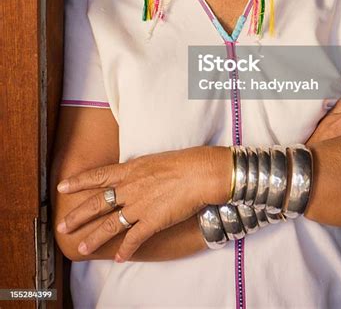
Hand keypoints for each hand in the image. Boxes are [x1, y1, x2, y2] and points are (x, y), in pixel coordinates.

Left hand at [55, 145, 230, 261]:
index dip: (79, 181)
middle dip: (77, 216)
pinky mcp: (152, 221)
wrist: (201, 172)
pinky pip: (134, 239)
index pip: (98, 175)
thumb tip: (132, 175)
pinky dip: (125, 250)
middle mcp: (131, 187)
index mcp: (131, 169)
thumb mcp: (154, 160)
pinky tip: (119, 258)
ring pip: (110, 225)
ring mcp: (140, 205)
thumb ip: (139, 171)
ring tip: (82, 249)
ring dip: (94, 238)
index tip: (62, 187)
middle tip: (62, 227)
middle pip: (98, 203)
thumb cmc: (184, 162)